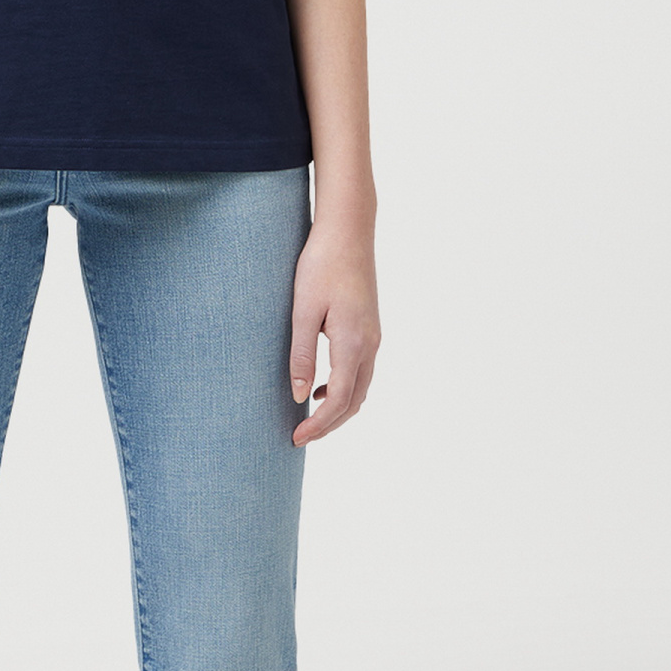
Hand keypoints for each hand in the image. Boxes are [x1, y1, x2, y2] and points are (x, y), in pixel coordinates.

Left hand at [288, 217, 379, 444]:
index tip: (296, 439)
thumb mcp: (302, 310)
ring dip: (339, 408)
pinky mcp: (370, 328)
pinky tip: (321, 387)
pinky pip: (362, 371)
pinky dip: (345, 389)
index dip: (319, 425)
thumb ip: (301, 355)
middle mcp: (370, 345)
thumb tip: (300, 396)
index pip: (339, 400)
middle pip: (355, 401)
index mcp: (353, 343)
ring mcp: (374, 337)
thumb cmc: (321, 265)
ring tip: (309, 418)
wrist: (348, 231)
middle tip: (300, 437)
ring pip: (361, 388)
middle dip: (329, 425)